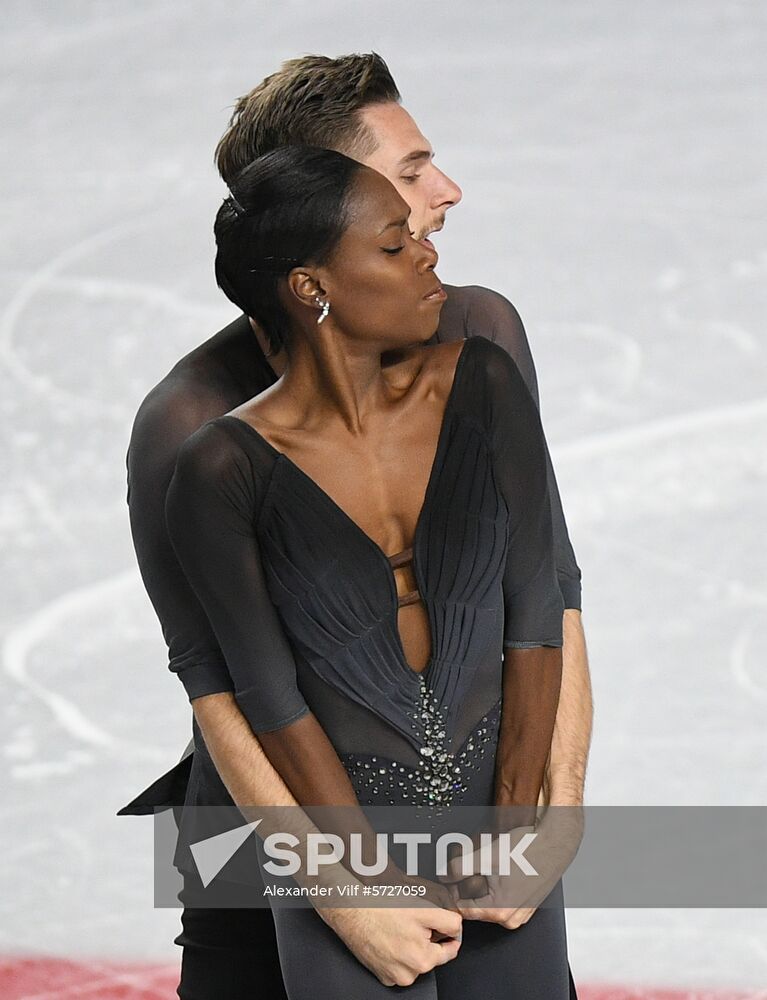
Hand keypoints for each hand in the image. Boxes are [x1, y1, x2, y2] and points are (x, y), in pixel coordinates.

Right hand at [320, 904, 462, 986]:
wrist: (352, 912)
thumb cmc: (382, 909)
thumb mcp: (423, 909)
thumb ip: (448, 921)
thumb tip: (458, 929)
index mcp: (423, 959)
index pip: (451, 949)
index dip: (448, 932)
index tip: (441, 924)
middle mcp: (409, 974)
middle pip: (432, 954)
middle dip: (428, 938)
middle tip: (413, 921)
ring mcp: (394, 976)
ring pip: (416, 959)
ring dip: (413, 945)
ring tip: (399, 927)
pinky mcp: (382, 975)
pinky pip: (400, 964)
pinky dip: (398, 952)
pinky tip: (389, 937)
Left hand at [438, 808, 582, 929]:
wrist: (555, 842)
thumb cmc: (527, 849)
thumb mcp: (487, 856)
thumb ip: (460, 868)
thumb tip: (444, 875)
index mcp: (499, 911)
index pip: (462, 909)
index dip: (452, 891)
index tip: (447, 878)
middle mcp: (511, 919)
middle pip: (476, 905)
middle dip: (467, 885)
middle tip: (467, 864)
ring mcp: (520, 914)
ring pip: (488, 902)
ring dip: (481, 884)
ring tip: (485, 864)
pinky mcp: (526, 905)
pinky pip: (502, 900)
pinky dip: (495, 886)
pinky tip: (499, 868)